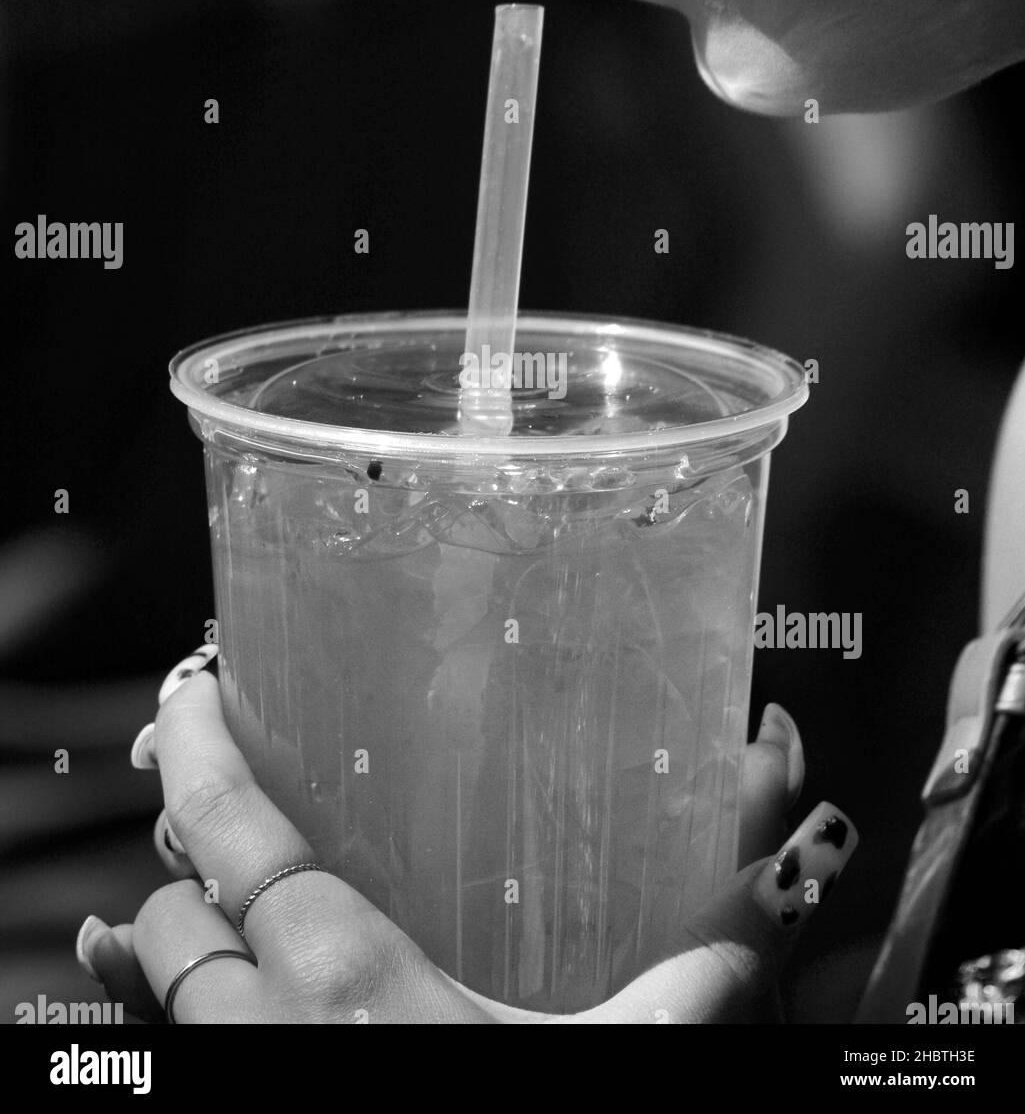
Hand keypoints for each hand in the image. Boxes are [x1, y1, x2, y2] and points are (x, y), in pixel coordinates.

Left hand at [77, 649, 857, 1022]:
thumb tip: (765, 921)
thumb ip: (693, 981)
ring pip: (159, 978)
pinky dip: (157, 1009)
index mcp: (347, 977)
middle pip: (174, 902)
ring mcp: (236, 1080)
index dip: (197, 738)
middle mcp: (263, 1023)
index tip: (194, 675)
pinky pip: (156, 1051)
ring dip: (175, 936)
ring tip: (214, 897)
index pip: (231, 823)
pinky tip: (188, 996)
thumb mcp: (620, 1058)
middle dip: (192, 854)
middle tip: (236, 809)